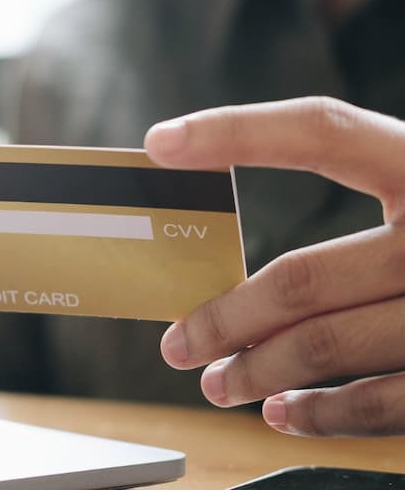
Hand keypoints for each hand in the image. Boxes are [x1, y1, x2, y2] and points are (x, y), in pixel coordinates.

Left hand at [145, 96, 404, 436]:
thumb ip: (379, 193)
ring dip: (256, 371)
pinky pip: (383, 402)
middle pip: (300, 277)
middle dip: (223, 316)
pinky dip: (323, 414)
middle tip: (176, 342)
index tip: (160, 141)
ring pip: (326, 346)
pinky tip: (285, 414)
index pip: (320, 129)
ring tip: (214, 382)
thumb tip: (252, 263)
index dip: (235, 130)